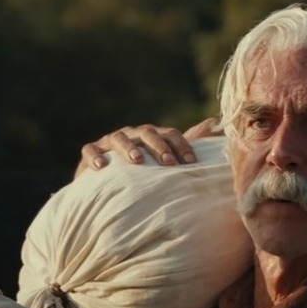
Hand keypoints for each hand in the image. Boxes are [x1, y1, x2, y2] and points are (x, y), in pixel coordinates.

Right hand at [76, 118, 221, 174]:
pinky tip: (102, 167)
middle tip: (169, 163)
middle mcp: (133, 135)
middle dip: (158, 147)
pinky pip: (90, 151)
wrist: (109, 185)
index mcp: (153, 136)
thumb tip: (216, 122)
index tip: (191, 163)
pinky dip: (95, 157)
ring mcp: (110, 142)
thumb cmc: (143, 171)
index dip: (181, 146)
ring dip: (128, 148)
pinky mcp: (91, 153)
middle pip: (147, 133)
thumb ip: (189, 141)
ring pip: (119, 138)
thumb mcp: (166, 158)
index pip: (170, 134)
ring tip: (138, 161)